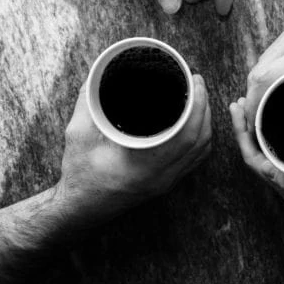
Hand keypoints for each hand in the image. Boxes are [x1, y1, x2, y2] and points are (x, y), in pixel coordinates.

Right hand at [56, 74, 211, 223]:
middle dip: (204, 107)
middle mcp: (161, 177)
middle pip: (200, 140)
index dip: (198, 106)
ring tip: (199, 97)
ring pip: (201, 151)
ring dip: (205, 122)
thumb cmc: (78, 174)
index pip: (187, 135)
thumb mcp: (78, 134)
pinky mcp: (165, 183)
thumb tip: (97, 75)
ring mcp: (166, 183)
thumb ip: (88, 102)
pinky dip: (200, 138)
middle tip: (197, 82)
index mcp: (144, 165)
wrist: (80, 208)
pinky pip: (194, 160)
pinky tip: (195, 123)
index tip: (195, 82)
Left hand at [229, 98, 283, 218]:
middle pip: (255, 156)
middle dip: (245, 130)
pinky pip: (282, 160)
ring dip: (258, 135)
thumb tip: (271, 160)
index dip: (241, 132)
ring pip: (267, 158)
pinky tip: (279, 126)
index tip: (238, 107)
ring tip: (253, 110)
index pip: (252, 159)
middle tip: (239, 103)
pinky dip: (274, 142)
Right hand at [243, 0, 283, 127]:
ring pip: (260, 62)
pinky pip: (270, 54)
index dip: (253, 104)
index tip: (253, 124)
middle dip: (251, 100)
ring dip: (256, 86)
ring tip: (259, 106)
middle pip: (257, 73)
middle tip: (255, 122)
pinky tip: (270, 84)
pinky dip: (264, 72)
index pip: (266, 80)